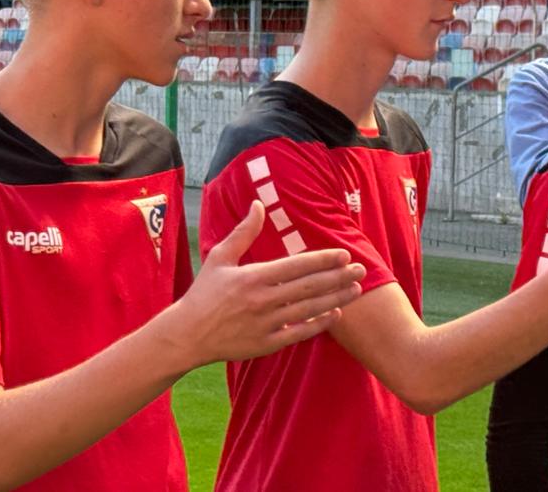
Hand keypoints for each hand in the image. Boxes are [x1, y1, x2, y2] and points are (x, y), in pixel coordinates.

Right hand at [159, 201, 366, 368]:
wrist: (186, 335)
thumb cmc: (204, 294)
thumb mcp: (220, 258)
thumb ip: (243, 232)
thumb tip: (258, 204)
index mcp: (253, 277)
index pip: (296, 266)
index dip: (323, 260)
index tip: (343, 254)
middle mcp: (262, 300)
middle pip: (309, 287)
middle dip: (338, 277)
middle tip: (361, 269)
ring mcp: (266, 324)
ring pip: (309, 309)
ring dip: (335, 298)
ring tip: (355, 289)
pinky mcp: (266, 343)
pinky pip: (299, 333)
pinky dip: (319, 323)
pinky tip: (336, 314)